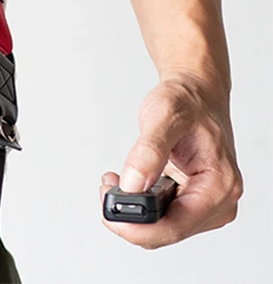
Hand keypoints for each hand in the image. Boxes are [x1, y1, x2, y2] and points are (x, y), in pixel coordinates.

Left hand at [99, 74, 242, 247]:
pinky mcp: (192, 200)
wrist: (196, 94)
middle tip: (106, 187)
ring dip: (133, 210)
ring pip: (162, 227)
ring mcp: (206, 204)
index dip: (139, 227)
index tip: (109, 214)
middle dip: (131, 216)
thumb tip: (131, 185)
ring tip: (113, 180)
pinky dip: (139, 203)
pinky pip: (162, 215)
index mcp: (219, 185)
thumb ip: (148, 152)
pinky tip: (125, 183)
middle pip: (167, 231)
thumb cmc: (187, 102)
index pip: (176, 226)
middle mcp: (218, 201)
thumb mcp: (164, 116)